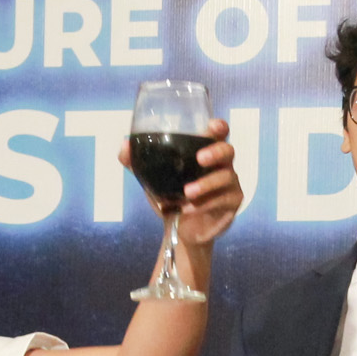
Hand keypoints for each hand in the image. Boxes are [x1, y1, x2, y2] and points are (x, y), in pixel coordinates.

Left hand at [119, 120, 242, 248]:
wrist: (182, 229)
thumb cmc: (173, 197)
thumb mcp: (154, 180)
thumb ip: (138, 163)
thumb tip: (124, 146)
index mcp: (206, 152)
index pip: (218, 134)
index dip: (219, 127)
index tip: (212, 126)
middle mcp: (222, 165)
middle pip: (228, 150)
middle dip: (215, 153)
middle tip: (199, 159)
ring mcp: (230, 184)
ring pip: (225, 177)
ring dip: (206, 184)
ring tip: (187, 193)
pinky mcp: (232, 203)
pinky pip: (222, 200)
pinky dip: (205, 204)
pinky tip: (188, 209)